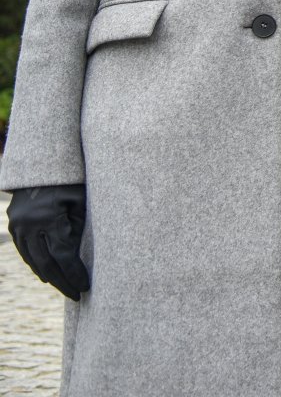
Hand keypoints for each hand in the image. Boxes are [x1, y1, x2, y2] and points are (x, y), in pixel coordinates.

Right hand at [7, 184, 90, 299]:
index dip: (75, 273)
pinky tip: (48, 275)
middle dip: (63, 282)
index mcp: (49, 217)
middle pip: (47, 263)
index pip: (63, 255)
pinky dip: (37, 265)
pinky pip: (25, 252)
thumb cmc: (71, 181)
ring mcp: (18, 226)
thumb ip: (80, 227)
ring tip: (66, 288)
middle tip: (77, 296)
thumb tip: (83, 259)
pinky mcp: (13, 226)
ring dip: (50, 277)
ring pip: (33, 260)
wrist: (41, 166)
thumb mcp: (81, 201)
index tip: (86, 286)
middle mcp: (29, 225)